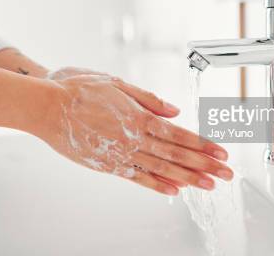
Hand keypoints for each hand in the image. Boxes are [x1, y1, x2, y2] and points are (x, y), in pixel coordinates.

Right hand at [34, 70, 232, 195]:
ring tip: (209, 185)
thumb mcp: (117, 83)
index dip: (203, 145)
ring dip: (188, 178)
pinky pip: (137, 178)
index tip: (221, 152)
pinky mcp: (107, 165)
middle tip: (227, 174)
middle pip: (176, 154)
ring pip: (161, 169)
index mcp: (138, 116)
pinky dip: (157, 185)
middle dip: (205, 165)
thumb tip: (175, 111)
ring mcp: (121, 154)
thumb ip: (148, 99)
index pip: (179, 134)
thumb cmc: (79, 90)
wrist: (46, 107)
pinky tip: (174, 191)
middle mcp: (133, 138)